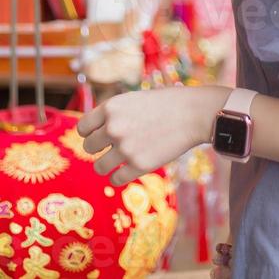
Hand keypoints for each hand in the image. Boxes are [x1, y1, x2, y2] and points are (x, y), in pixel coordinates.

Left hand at [77, 84, 230, 185]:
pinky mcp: (138, 166)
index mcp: (111, 107)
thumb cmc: (167, 103)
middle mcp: (113, 127)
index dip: (91, 132)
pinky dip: (121, 176)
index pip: (83, 128)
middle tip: (114, 146)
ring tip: (122, 159)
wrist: (193, 113)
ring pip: (99, 167)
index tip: (100, 135)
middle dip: (100, 148)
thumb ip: (114, 115)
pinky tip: (131, 168)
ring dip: (108, 165)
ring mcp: (125, 148)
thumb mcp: (135, 100)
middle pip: (88, 147)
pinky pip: (116, 179)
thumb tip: (96, 133)